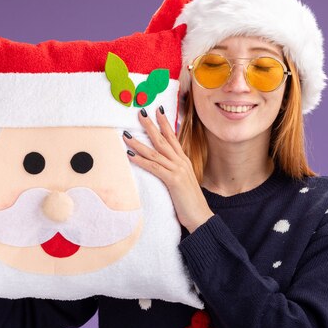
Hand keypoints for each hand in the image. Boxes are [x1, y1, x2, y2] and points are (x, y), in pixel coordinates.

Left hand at [123, 107, 213, 232]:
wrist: (201, 217)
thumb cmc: (190, 201)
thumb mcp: (182, 182)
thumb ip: (174, 172)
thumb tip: (163, 167)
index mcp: (184, 161)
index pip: (173, 137)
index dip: (165, 123)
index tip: (157, 111)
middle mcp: (181, 162)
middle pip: (163, 139)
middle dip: (150, 125)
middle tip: (140, 112)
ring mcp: (178, 170)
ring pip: (155, 152)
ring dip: (139, 143)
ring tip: (126, 134)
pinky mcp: (173, 180)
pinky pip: (154, 167)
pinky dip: (141, 160)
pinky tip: (130, 155)